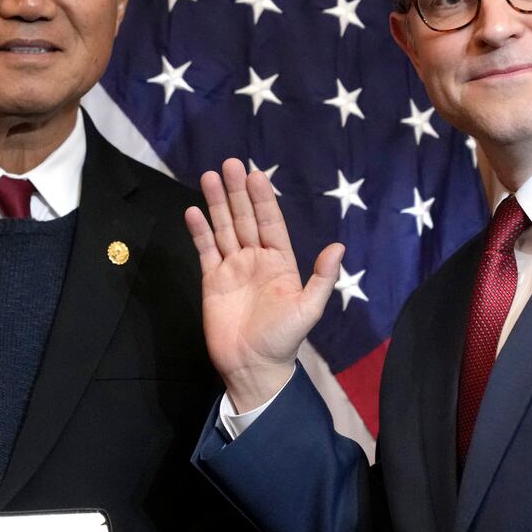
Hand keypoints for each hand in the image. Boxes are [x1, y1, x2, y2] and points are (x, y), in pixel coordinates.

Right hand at [185, 158, 343, 410]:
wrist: (252, 367)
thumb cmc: (283, 340)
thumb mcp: (308, 309)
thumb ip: (322, 278)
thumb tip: (339, 246)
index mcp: (281, 262)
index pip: (271, 222)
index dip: (262, 199)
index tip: (255, 175)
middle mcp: (256, 259)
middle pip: (244, 218)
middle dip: (236, 192)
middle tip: (229, 164)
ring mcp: (232, 268)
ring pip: (223, 228)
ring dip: (216, 203)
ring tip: (208, 176)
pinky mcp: (212, 280)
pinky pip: (205, 249)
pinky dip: (199, 231)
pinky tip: (193, 211)